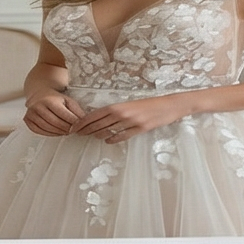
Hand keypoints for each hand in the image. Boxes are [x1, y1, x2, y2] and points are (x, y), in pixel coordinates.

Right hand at [23, 91, 86, 136]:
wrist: (39, 93)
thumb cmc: (55, 98)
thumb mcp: (67, 100)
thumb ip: (76, 110)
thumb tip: (84, 120)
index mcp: (49, 99)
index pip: (63, 114)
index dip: (73, 122)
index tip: (79, 126)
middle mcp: (38, 106)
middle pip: (55, 123)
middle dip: (66, 128)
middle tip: (73, 131)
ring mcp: (31, 113)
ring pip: (47, 128)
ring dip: (59, 132)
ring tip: (66, 132)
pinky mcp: (27, 120)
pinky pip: (39, 131)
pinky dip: (49, 134)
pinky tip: (56, 132)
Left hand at [72, 94, 192, 141]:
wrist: (168, 105)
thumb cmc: (149, 102)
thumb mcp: (131, 103)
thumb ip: (117, 109)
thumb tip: (101, 116)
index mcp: (119, 104)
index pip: (95, 114)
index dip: (83, 122)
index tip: (75, 127)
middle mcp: (122, 113)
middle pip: (98, 124)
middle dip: (86, 129)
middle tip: (77, 134)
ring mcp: (131, 122)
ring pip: (108, 131)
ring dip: (97, 135)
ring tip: (91, 136)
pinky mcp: (139, 130)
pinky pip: (122, 136)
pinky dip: (113, 139)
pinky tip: (107, 141)